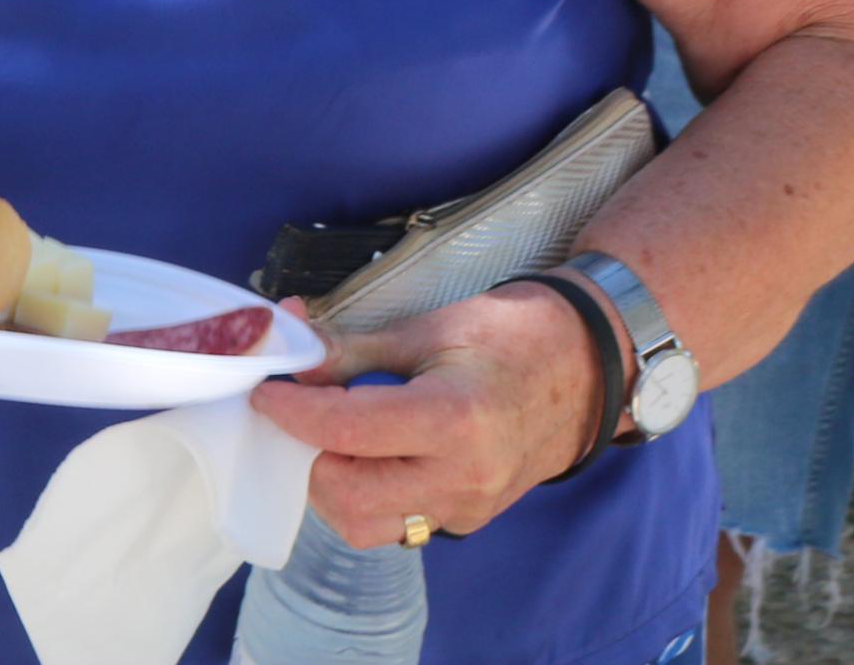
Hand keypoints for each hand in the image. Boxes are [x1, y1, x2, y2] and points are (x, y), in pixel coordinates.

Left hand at [248, 282, 599, 547]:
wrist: (589, 370)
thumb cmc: (511, 337)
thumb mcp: (426, 330)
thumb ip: (350, 348)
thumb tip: (285, 339)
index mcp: (454, 420)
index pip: (345, 431)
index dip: (292, 411)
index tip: (265, 390)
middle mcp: (463, 476)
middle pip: (347, 495)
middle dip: (305, 455)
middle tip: (294, 415)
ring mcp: (469, 506)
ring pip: (366, 524)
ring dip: (329, 484)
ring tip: (327, 437)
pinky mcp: (469, 518)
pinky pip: (396, 523)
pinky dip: (363, 495)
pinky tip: (361, 455)